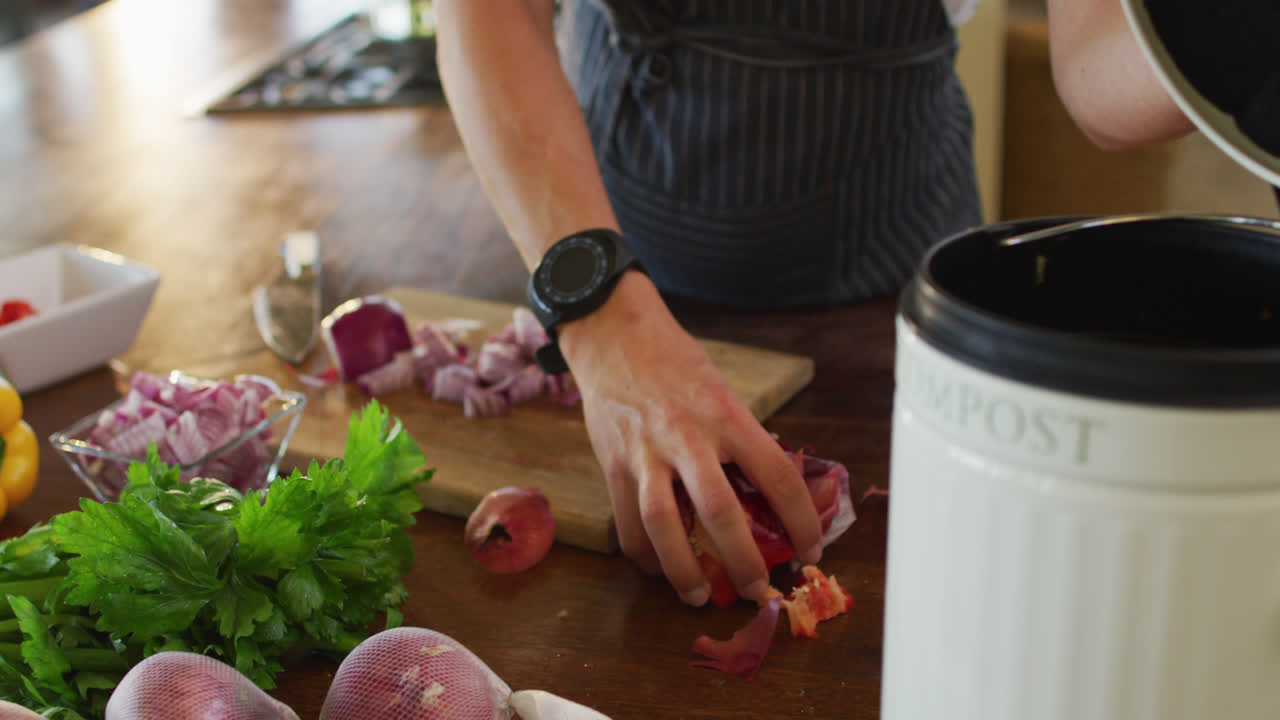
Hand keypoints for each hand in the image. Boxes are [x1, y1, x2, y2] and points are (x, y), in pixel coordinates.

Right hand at [558, 273, 822, 605]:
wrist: (612, 332)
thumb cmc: (675, 361)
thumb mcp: (721, 391)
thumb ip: (739, 439)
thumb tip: (764, 492)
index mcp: (727, 414)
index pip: (776, 476)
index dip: (800, 520)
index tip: (810, 548)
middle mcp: (687, 435)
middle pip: (721, 511)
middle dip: (744, 560)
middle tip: (758, 588)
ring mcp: (645, 452)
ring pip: (664, 524)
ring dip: (684, 569)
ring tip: (700, 595)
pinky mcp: (613, 463)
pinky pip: (627, 522)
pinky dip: (643, 553)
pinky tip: (658, 568)